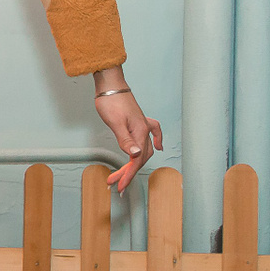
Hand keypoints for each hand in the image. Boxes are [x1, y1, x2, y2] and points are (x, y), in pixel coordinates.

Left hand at [94, 70, 162, 193]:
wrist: (110, 85)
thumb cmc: (111, 102)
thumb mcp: (114, 122)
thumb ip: (125, 139)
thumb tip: (135, 154)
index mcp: (140, 132)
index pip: (136, 159)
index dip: (128, 174)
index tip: (119, 186)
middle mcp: (144, 130)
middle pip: (140, 157)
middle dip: (128, 172)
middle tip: (115, 184)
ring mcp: (143, 125)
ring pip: (144, 149)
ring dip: (134, 163)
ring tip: (123, 175)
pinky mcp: (139, 121)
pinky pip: (153, 133)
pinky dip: (156, 141)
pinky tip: (158, 148)